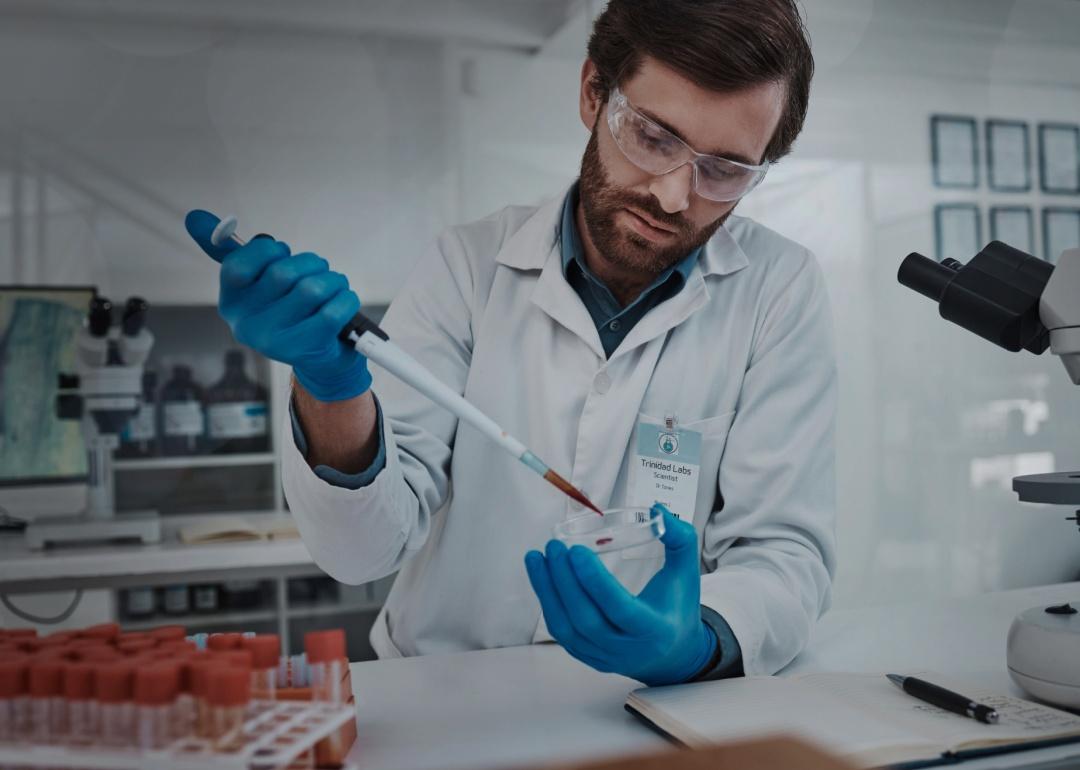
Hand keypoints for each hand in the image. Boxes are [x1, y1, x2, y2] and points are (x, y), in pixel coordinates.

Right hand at [186, 214, 370, 401]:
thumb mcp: (257, 281)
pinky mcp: (306, 348)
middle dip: (310, 263)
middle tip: (318, 269)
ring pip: (313, 289)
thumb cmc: (288, 308)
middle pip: (283, 273)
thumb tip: (194, 216)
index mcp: (231, 303)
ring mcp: (275, 341)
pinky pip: (334, 310)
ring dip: (332, 279)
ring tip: (334, 285)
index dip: (268, 250)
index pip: (238, 264)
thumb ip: (225, 249)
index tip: (283, 254)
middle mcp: (247, 325)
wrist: (319, 358)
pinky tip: (343, 301)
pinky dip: (346, 298)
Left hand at [524, 505, 716, 685]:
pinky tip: (542, 577)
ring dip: (548, 591)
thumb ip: (680, 539)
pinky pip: (561, 632)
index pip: (620, 609)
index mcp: (655, 629)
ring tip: (538, 558)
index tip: (576, 551)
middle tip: (554, 547)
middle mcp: (627, 649)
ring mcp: (604, 656)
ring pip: (567, 629)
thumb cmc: (678, 609)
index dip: (595, 582)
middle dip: (564, 582)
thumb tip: (657, 508)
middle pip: (586, 619)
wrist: (673, 654)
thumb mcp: (686, 574)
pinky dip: (548, 603)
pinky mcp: (587, 656)